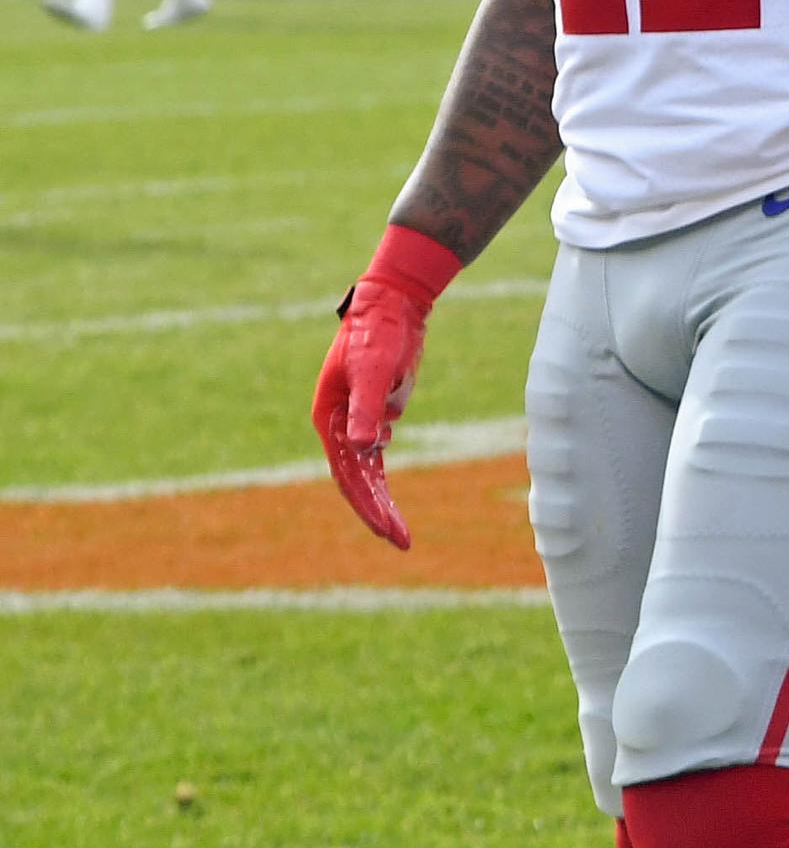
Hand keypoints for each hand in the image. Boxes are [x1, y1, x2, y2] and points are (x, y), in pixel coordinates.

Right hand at [311, 226, 463, 549]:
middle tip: (401, 541)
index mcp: (329, 418)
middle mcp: (338, 423)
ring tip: (400, 531)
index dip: (366, 503)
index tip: (386, 528)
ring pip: (368, 469)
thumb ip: (369, 407)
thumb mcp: (375, 370)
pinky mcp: (375, 410)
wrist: (393, 305)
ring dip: (381, 498)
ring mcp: (355, 418)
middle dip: (377, 511)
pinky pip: (377, 450)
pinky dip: (383, 472)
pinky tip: (388, 492)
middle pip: (356, 478)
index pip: (348, 472)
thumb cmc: (379, 334)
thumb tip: (364, 446)